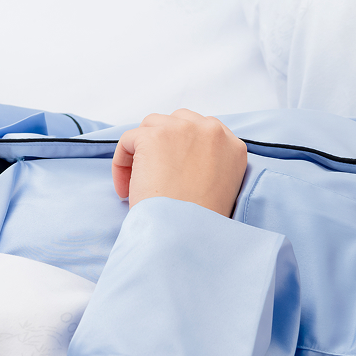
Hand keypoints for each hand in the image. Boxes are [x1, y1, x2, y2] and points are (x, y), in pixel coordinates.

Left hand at [111, 109, 246, 217]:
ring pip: (152, 126)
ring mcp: (183, 129)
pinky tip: (125, 189)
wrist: (186, 234)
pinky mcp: (155, 136)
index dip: (183, 149)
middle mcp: (214, 131)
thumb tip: (183, 159)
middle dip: (163, 143)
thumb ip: (212, 164)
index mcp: (234, 146)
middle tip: (154, 174)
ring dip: (142, 151)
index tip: (173, 170)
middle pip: (178, 121)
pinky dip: (121, 163)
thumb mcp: (222, 188)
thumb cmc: (201, 223)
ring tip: (138, 181)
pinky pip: (128, 140)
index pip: (204, 131)